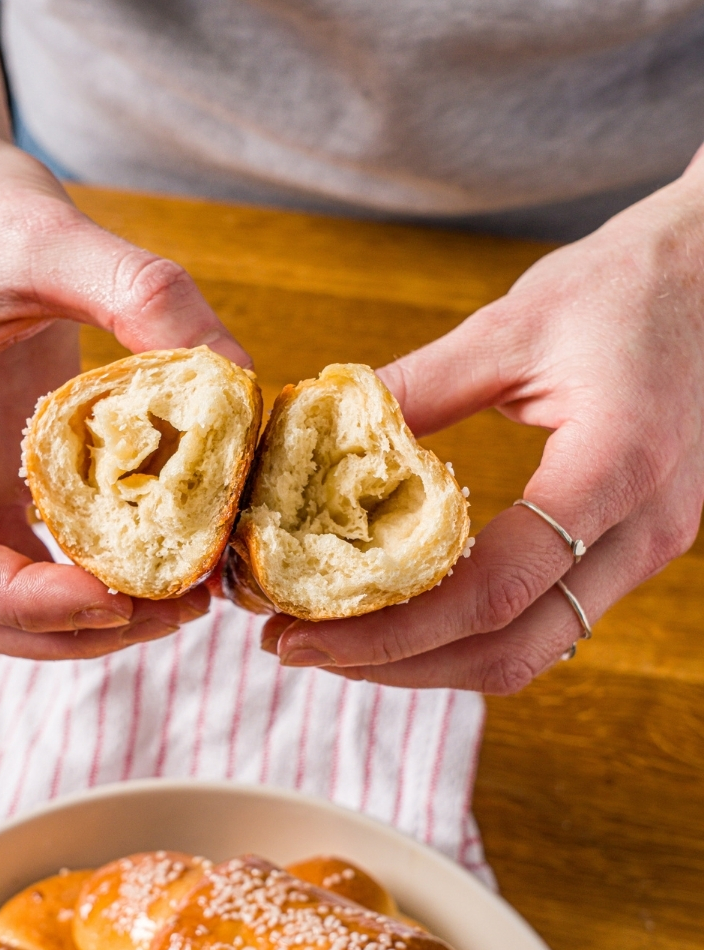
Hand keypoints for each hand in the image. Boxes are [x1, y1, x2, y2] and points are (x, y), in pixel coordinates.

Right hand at [0, 120, 249, 657]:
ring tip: (180, 603)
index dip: (18, 599)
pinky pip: (30, 566)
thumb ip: (145, 294)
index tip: (113, 597)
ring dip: (77, 629)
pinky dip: (89, 588)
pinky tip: (164, 566)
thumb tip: (238, 380)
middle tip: (174, 612)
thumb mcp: (58, 232)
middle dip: (61, 633)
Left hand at [269, 165, 703, 690]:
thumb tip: (320, 435)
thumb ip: (418, 388)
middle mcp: (646, 529)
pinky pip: (548, 620)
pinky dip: (470, 632)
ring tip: (337, 641)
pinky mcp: (636, 548)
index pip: (494, 588)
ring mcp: (650, 548)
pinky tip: (404, 613)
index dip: (389, 628)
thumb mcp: (514, 325)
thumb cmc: (631, 284)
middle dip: (396, 665)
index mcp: (617, 467)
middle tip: (299, 649)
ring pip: (531, 651)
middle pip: (510, 649)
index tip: (301, 631)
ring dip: (429, 661)